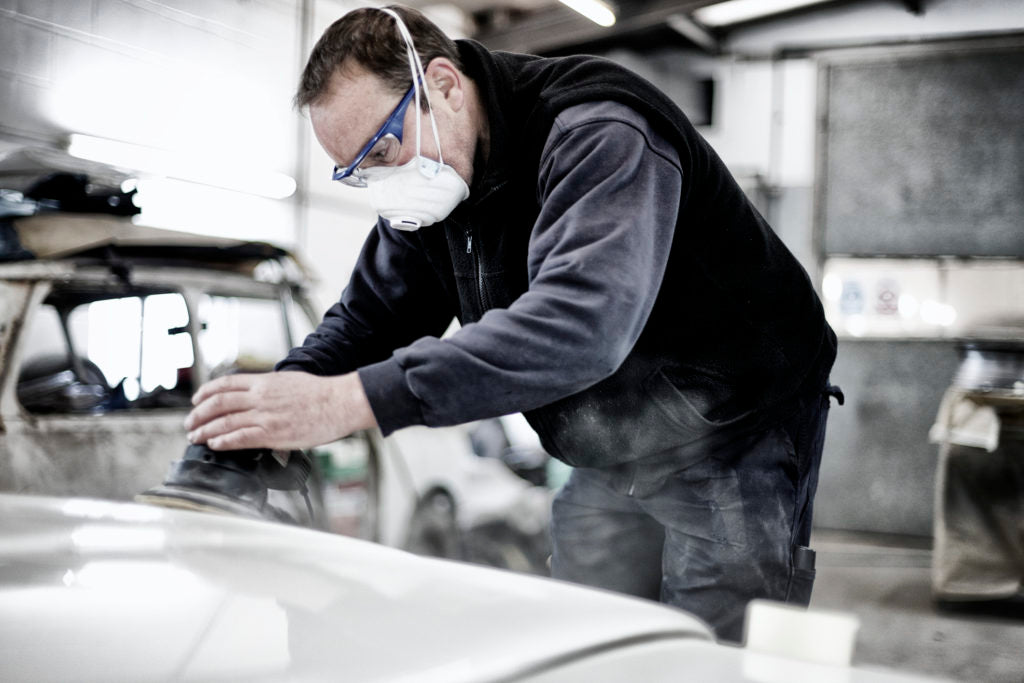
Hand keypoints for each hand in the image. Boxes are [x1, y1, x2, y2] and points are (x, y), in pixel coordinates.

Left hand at [184, 371, 376, 450]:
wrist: (339, 402)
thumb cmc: (321, 394)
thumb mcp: (290, 382)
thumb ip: (270, 390)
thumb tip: (259, 398)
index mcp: (264, 382)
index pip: (225, 384)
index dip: (205, 392)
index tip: (196, 400)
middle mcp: (260, 397)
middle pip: (218, 403)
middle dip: (198, 414)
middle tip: (190, 423)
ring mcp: (265, 416)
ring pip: (224, 421)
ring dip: (205, 430)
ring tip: (195, 437)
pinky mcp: (272, 433)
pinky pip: (240, 438)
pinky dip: (223, 441)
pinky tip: (215, 444)